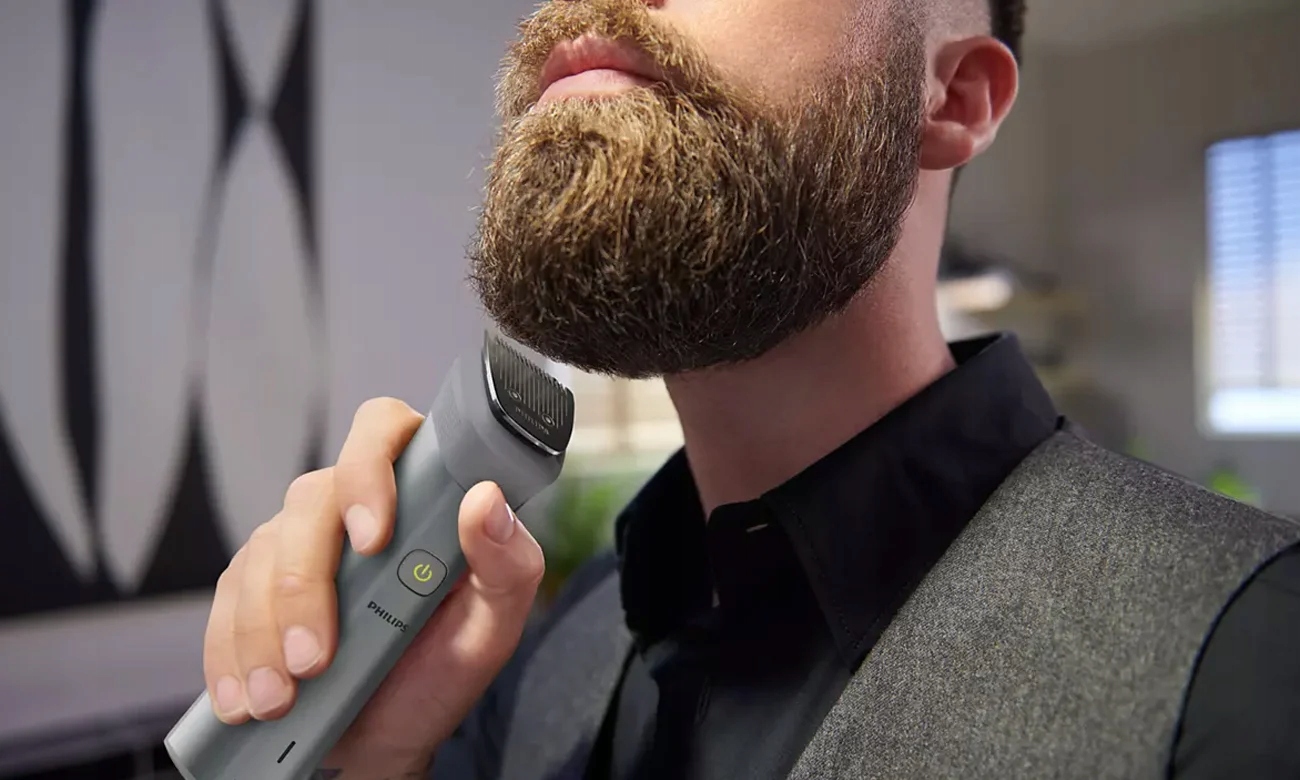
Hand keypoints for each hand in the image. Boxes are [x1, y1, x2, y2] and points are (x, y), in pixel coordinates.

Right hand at [201, 397, 545, 774]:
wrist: (386, 734)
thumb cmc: (443, 666)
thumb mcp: (492, 626)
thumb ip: (507, 563)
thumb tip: (486, 499)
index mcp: (416, 491)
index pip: (384, 429)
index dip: (369, 469)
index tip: (372, 539)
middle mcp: (349, 504)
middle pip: (309, 501)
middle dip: (305, 587)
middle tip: (315, 660)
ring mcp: (295, 542)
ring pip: (259, 556)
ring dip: (262, 635)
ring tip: (279, 699)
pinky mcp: (250, 585)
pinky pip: (224, 603)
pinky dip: (229, 656)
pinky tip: (242, 700)